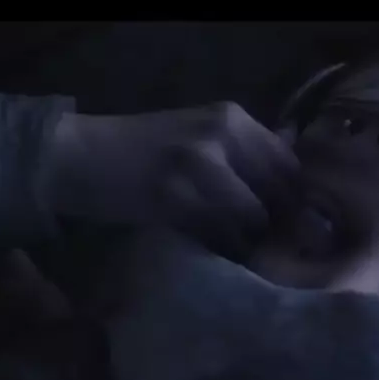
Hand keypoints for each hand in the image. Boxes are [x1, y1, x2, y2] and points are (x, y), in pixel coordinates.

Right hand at [48, 104, 299, 262]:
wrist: (80, 158)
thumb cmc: (141, 154)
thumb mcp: (199, 140)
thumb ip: (245, 159)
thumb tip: (295, 194)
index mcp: (233, 119)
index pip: (291, 166)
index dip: (297, 204)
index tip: (292, 233)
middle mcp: (222, 134)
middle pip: (278, 194)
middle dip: (281, 230)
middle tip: (274, 255)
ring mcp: (197, 163)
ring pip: (252, 220)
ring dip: (253, 246)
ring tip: (247, 260)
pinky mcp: (173, 197)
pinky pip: (218, 235)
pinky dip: (225, 252)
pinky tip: (220, 258)